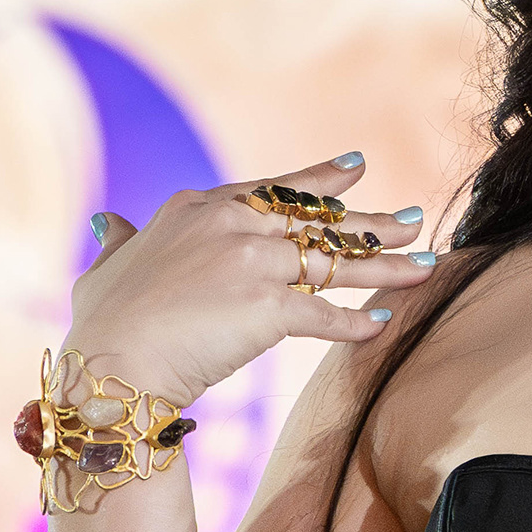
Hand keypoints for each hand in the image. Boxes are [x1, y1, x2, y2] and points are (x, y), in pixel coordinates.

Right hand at [64, 154, 436, 404]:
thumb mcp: (107, 269)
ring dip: (387, 267)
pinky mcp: (269, 307)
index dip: (319, 181)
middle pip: (318, 223)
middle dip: (372, 224)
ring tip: (426, 264)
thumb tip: (109, 224)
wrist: (112, 364)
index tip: (356, 167)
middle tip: (414, 219)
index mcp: (198, 209)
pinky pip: (326, 314)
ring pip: (335, 263)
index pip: (273, 190)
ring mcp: (254, 263)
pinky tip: (384, 326)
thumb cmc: (104, 323)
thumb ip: (118, 241)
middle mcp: (232, 226)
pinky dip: (357, 322)